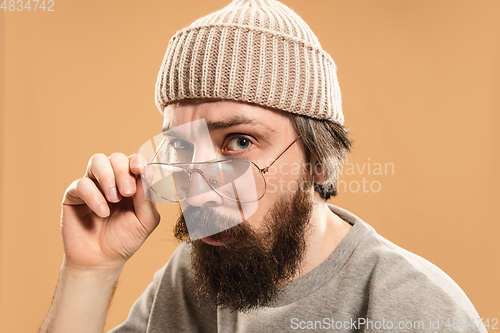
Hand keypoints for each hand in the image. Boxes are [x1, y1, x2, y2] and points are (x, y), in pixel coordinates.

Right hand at [60, 153, 159, 271]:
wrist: (102, 260)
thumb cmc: (125, 239)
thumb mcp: (145, 220)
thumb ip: (148, 196)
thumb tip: (149, 171)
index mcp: (132, 183)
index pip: (134, 161)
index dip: (138, 161)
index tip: (140, 170)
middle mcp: (112, 180)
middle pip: (116, 158)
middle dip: (123, 172)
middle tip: (127, 193)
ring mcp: (93, 185)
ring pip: (97, 161)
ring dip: (108, 177)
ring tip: (114, 199)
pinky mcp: (74, 194)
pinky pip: (81, 183)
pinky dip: (94, 196)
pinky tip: (102, 212)